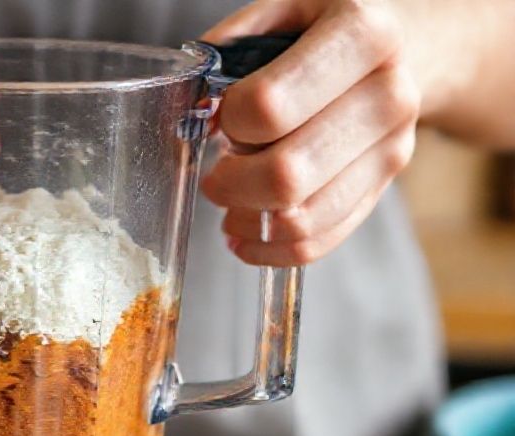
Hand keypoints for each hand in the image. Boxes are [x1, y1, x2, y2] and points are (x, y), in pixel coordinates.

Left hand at [201, 0, 420, 265]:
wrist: (404, 44)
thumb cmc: (321, 28)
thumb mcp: (279, 11)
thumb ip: (228, 52)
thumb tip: (196, 113)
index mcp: (362, 34)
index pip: (269, 106)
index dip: (228, 121)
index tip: (219, 117)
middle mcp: (389, 93)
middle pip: (287, 174)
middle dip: (230, 184)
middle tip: (213, 177)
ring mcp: (393, 147)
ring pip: (302, 217)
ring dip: (248, 221)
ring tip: (228, 204)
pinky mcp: (383, 186)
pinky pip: (320, 240)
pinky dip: (271, 248)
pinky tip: (247, 234)